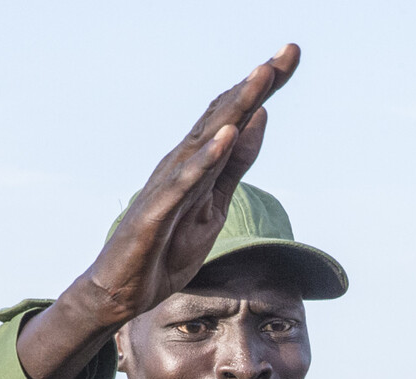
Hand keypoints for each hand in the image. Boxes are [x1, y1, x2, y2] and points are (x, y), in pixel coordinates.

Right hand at [18, 44, 300, 378]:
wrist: (122, 292)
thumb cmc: (165, 248)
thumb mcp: (213, 206)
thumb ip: (235, 165)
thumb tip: (260, 119)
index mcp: (198, 160)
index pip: (236, 114)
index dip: (265, 86)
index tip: (293, 54)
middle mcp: (181, 161)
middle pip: (226, 115)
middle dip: (258, 83)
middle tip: (289, 50)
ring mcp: (167, 184)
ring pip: (206, 139)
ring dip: (235, 108)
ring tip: (262, 77)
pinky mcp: (155, 212)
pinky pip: (184, 183)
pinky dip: (205, 158)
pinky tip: (227, 137)